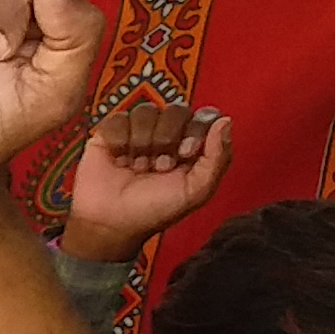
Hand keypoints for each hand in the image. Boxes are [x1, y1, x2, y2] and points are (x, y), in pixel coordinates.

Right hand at [61, 100, 231, 263]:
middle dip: (166, 138)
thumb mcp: (196, 192)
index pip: (205, 115)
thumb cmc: (155, 211)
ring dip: (141, 142)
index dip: (196, 129)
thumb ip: (218, 157)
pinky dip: (118, 141)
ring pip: (146, 110)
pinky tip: (118, 160)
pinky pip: (118, 118)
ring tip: (136, 166)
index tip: (184, 154)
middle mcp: (167, 133)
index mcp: (192, 144)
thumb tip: (225, 120)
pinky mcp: (109, 133)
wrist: (112, 224)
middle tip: (158, 166)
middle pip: (177, 109)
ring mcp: (137, 131)